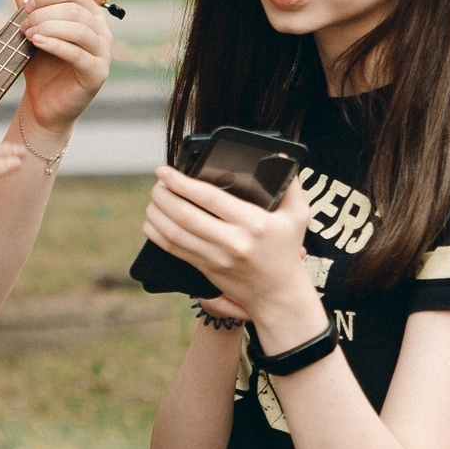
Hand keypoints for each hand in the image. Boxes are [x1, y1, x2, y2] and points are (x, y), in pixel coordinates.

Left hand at [0, 0, 112, 135]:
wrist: (42, 104)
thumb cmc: (40, 63)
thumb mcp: (30, 22)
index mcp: (89, 14)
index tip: (26, 6)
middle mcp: (101, 30)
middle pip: (77, 8)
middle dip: (45, 12)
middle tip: (23, 24)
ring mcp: (102, 52)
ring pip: (79, 28)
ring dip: (48, 27)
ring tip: (28, 34)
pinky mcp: (97, 73)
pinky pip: (78, 53)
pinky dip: (55, 44)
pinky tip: (37, 42)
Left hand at [144, 166, 324, 334]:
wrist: (278, 294)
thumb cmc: (286, 250)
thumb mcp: (297, 215)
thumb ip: (290, 185)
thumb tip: (280, 154)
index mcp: (253, 223)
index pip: (209, 198)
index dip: (182, 182)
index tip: (165, 171)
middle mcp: (232, 241)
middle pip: (185, 215)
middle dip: (164, 195)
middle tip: (157, 183)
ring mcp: (216, 258)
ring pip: (175, 233)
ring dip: (157, 213)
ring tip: (153, 198)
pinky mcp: (205, 269)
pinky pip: (174, 250)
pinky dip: (157, 234)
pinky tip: (152, 221)